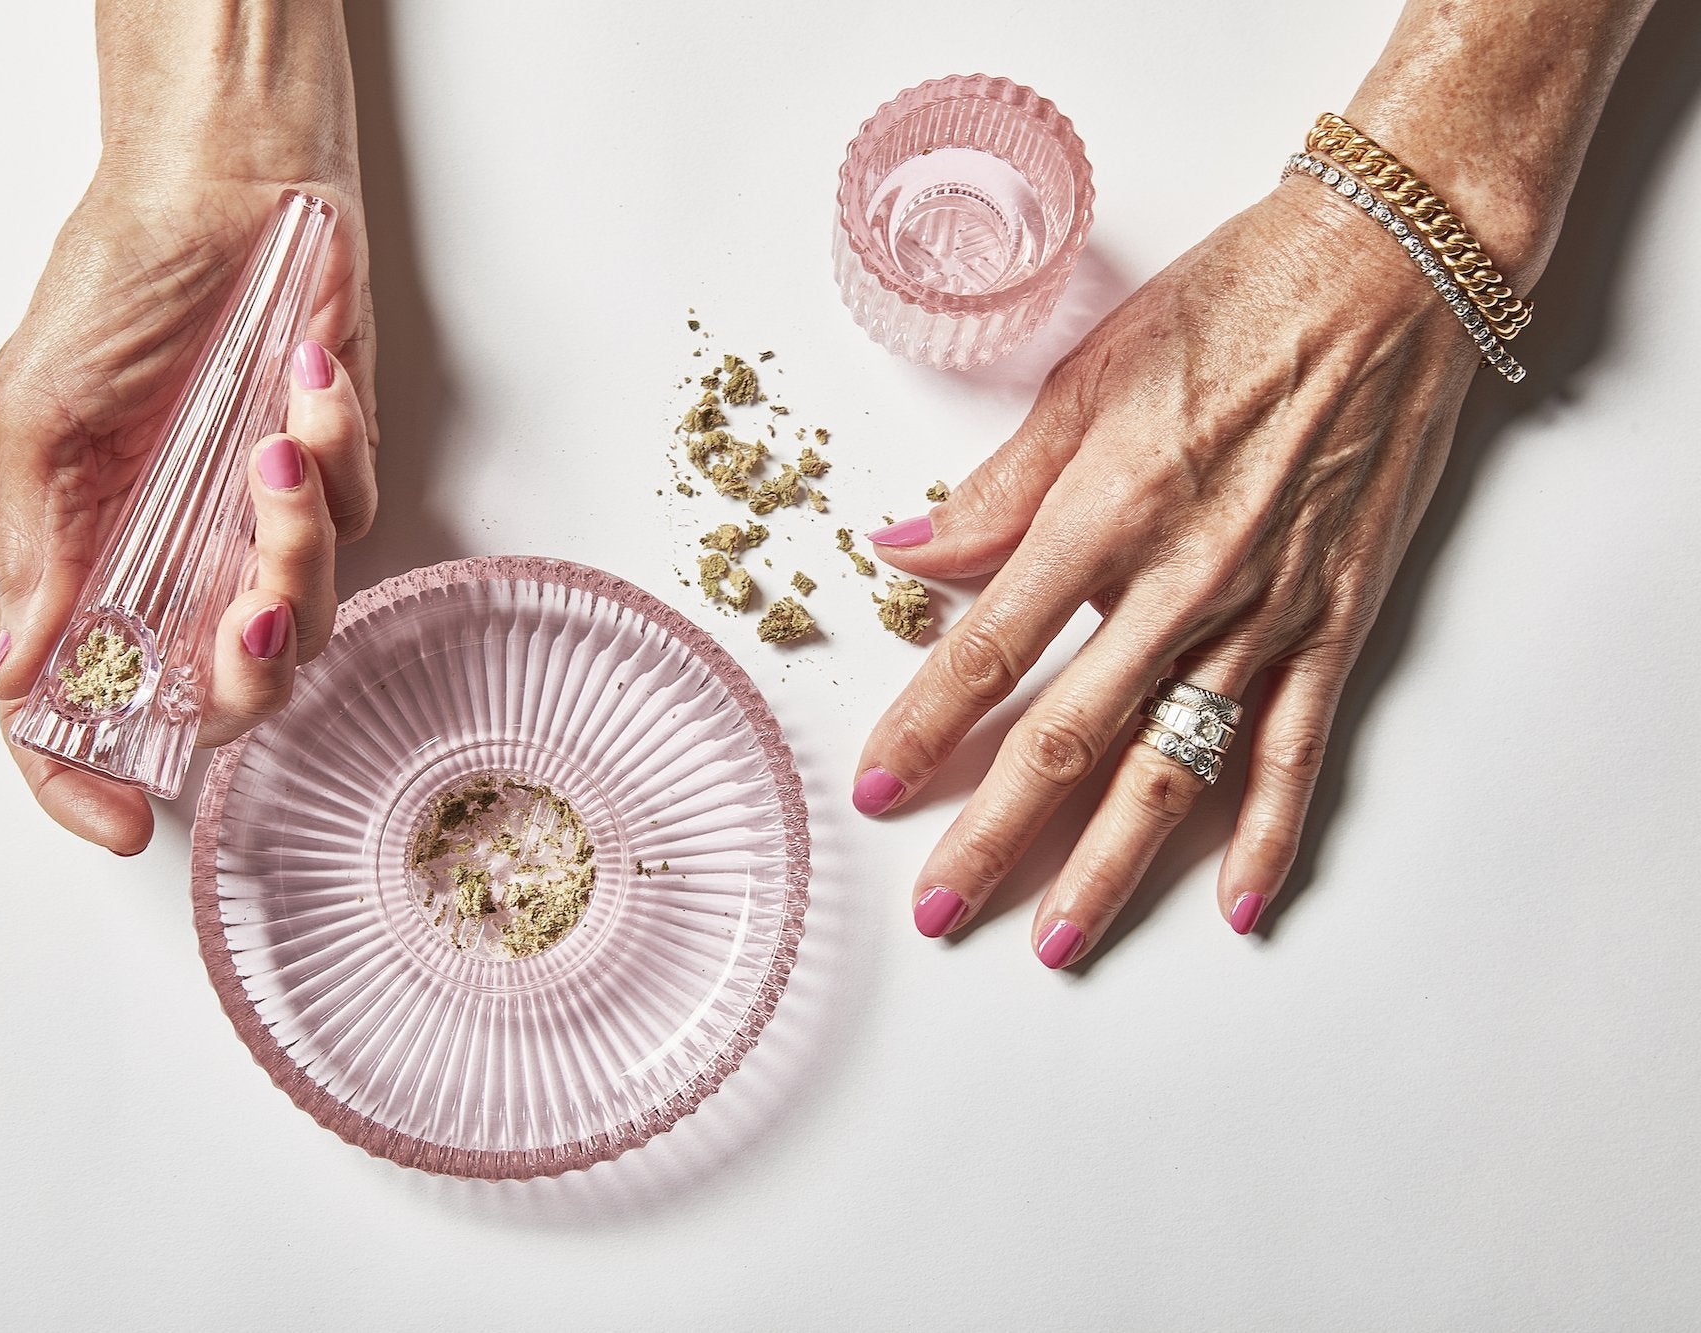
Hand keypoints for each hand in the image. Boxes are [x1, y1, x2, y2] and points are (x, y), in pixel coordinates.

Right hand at [0, 167, 375, 852]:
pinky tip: (305, 377)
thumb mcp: (36, 411)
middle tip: (252, 613)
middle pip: (218, 691)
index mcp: (87, 555)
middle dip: (245, 673)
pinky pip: (355, 514)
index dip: (88, 777)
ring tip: (274, 447)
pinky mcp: (332, 474)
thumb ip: (35, 548)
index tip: (123, 821)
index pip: (77, 703)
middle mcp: (174, 557)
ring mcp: (257, 521)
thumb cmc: (115, 281)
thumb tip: (13, 674)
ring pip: (305, 613)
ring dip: (297, 544)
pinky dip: (335, 450)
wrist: (222, 180)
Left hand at [852, 179, 1481, 963]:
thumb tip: (902, 549)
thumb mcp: (1087, 378)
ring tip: (1056, 940)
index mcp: (1103, 511)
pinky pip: (1295, 750)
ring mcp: (1264, 613)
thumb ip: (996, 487)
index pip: (988, 651)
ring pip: (1172, 768)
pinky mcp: (1336, 624)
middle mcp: (1179, 580)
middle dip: (993, 837)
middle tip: (939, 909)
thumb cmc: (1232, 304)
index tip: (877, 790)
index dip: (924, 728)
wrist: (1389, 274)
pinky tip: (1235, 905)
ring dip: (1108, 865)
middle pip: (1066, 738)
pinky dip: (1268, 834)